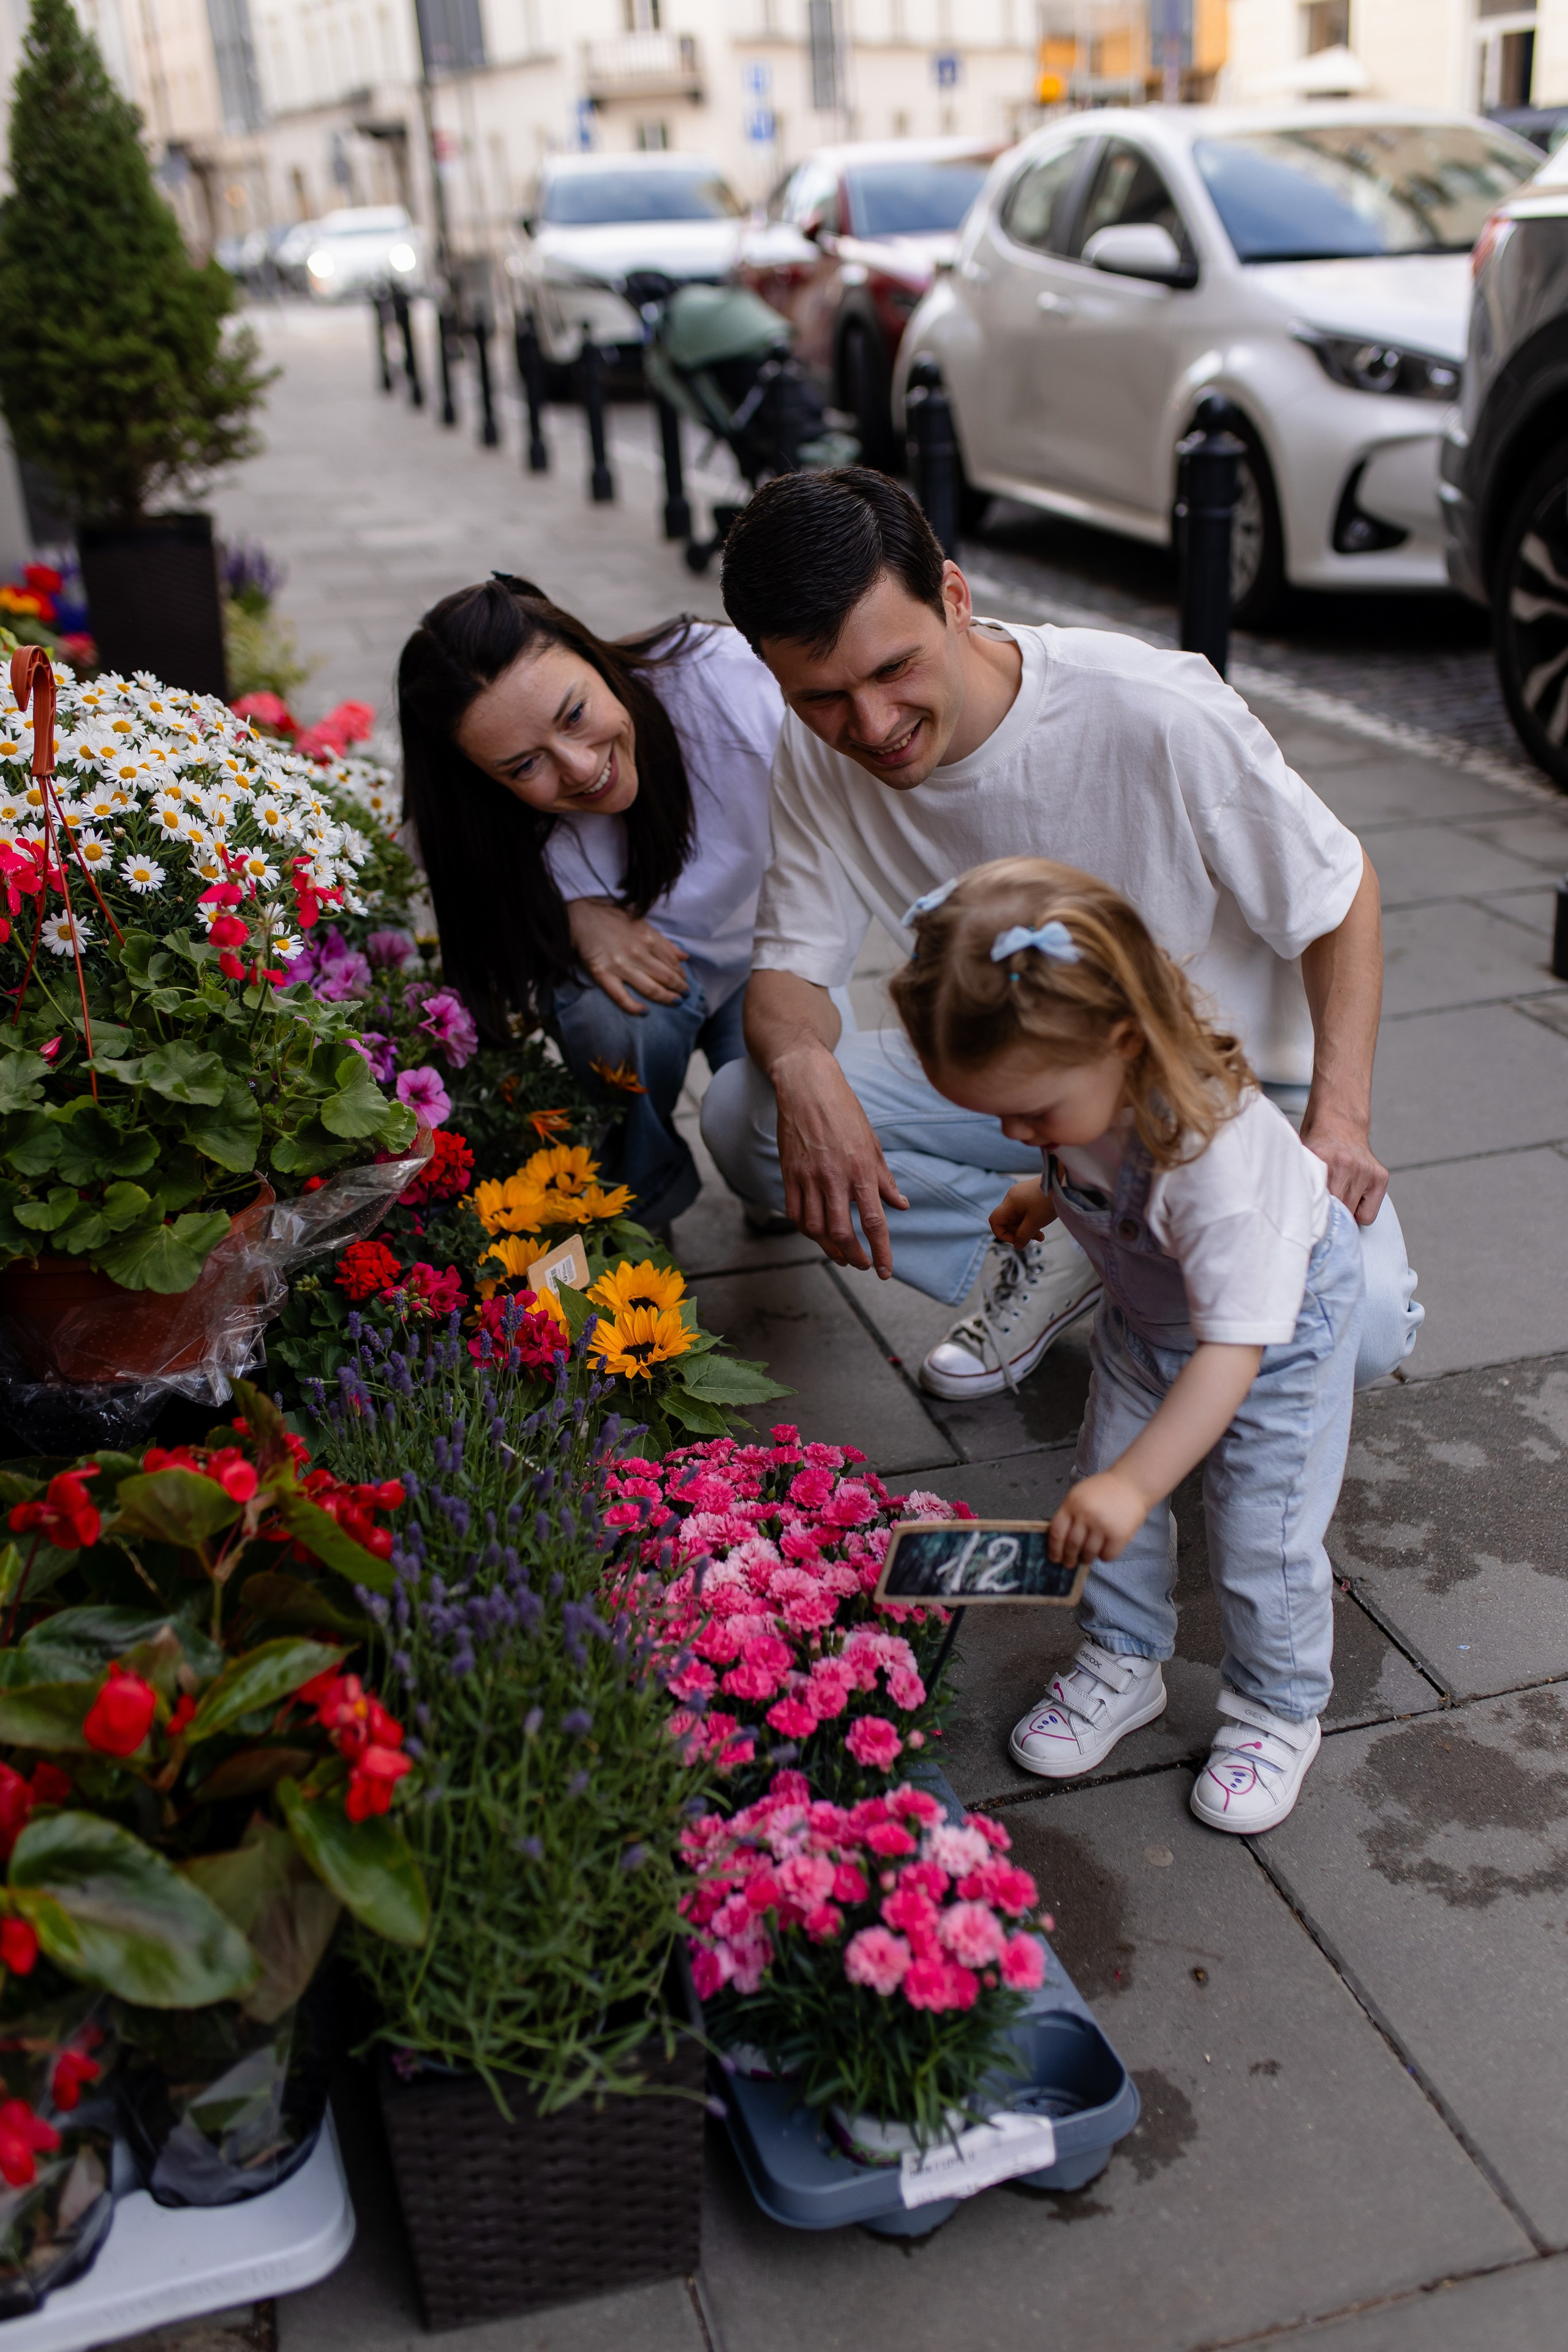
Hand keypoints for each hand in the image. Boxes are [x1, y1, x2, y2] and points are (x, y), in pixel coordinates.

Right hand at [566, 898, 688, 1015]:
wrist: (580, 916)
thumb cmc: (611, 917)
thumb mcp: (642, 923)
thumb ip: (663, 942)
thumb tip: (684, 957)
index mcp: (648, 938)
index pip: (672, 961)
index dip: (680, 973)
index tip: (684, 980)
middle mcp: (638, 953)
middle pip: (665, 977)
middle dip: (679, 988)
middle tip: (685, 995)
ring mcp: (621, 965)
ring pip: (650, 988)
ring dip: (666, 998)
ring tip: (676, 1002)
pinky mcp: (603, 974)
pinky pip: (621, 996)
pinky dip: (634, 1007)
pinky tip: (644, 1012)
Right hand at [773, 1042, 908, 1278]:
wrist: (808, 1087)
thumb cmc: (845, 1112)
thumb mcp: (872, 1144)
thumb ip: (885, 1179)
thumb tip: (901, 1206)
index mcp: (861, 1170)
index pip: (873, 1221)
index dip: (881, 1251)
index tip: (885, 1271)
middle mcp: (834, 1177)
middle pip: (841, 1232)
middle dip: (853, 1256)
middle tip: (862, 1264)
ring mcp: (808, 1177)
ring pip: (815, 1228)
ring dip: (828, 1248)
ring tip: (841, 1255)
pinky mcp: (789, 1173)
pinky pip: (794, 1212)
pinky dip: (806, 1229)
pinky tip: (816, 1233)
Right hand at [990, 1178, 1054, 1251]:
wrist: (1064, 1182)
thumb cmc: (1048, 1200)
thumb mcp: (1035, 1221)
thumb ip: (1023, 1235)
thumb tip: (1017, 1245)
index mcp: (1010, 1202)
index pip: (995, 1221)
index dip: (1002, 1234)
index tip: (1017, 1240)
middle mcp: (1012, 1197)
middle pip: (1008, 1221)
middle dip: (1019, 1232)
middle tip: (1035, 1237)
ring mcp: (1021, 1196)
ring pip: (1017, 1218)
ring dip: (1027, 1228)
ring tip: (1041, 1234)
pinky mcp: (1029, 1195)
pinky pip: (1024, 1212)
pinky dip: (1031, 1221)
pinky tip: (1041, 1224)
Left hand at [1048, 1471, 1151, 1569]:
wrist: (1132, 1484)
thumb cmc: (1103, 1490)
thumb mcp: (1079, 1495)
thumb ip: (1069, 1514)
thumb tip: (1059, 1542)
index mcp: (1072, 1503)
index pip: (1057, 1532)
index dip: (1054, 1549)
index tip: (1055, 1558)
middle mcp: (1085, 1514)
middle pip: (1072, 1545)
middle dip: (1069, 1558)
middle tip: (1069, 1564)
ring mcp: (1102, 1525)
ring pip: (1089, 1552)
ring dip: (1086, 1559)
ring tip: (1086, 1559)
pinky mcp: (1119, 1534)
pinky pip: (1107, 1555)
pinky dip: (1103, 1557)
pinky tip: (1103, 1552)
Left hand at [1299, 1108, 1387, 1225]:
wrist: (1340, 1123)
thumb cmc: (1318, 1145)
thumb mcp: (1302, 1159)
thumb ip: (1301, 1184)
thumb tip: (1296, 1218)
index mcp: (1321, 1159)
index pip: (1316, 1205)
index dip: (1311, 1218)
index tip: (1309, 1225)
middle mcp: (1345, 1165)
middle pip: (1335, 1213)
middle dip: (1327, 1216)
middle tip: (1321, 1209)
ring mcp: (1365, 1171)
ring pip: (1352, 1216)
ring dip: (1343, 1213)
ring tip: (1337, 1196)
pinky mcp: (1380, 1177)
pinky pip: (1368, 1215)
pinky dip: (1360, 1212)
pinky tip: (1352, 1196)